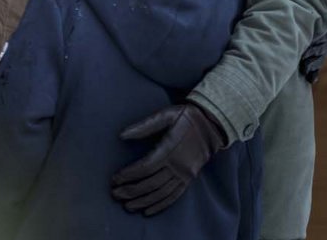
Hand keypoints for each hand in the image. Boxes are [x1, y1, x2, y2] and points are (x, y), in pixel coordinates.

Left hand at [111, 103, 226, 215]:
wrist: (211, 125)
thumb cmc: (185, 117)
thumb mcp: (165, 115)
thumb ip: (144, 126)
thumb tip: (122, 135)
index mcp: (169, 149)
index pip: (145, 167)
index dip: (128, 175)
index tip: (114, 179)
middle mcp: (178, 165)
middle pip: (151, 184)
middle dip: (131, 191)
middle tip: (115, 195)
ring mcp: (185, 174)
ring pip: (161, 193)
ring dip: (143, 201)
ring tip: (127, 206)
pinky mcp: (189, 179)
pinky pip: (174, 196)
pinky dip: (160, 205)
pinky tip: (148, 211)